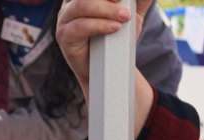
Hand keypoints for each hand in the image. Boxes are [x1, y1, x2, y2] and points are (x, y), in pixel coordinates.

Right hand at [55, 0, 154, 137]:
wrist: (107, 68)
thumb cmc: (116, 37)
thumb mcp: (132, 12)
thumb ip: (138, 0)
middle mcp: (70, 4)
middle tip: (125, 4)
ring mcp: (64, 20)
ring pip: (82, 6)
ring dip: (105, 10)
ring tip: (124, 17)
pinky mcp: (65, 37)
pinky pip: (80, 26)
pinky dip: (99, 25)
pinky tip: (114, 28)